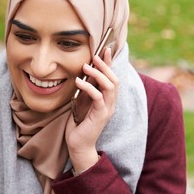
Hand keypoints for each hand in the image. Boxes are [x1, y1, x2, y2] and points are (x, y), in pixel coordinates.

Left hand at [66, 48, 118, 171]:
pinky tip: (79, 81)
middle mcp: (111, 103)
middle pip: (115, 80)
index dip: (110, 63)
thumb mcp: (82, 102)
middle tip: (94, 56)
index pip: (112, 78)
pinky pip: (98, 97)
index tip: (105, 49)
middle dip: (105, 66)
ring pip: (110, 86)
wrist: (78, 144)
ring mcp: (107, 109)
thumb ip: (87, 90)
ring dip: (98, 74)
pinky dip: (89, 87)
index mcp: (108, 99)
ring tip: (85, 68)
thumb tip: (83, 73)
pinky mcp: (100, 115)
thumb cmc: (79, 123)